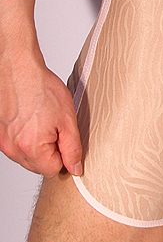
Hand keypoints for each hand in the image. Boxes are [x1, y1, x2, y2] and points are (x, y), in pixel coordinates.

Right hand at [0, 53, 81, 176]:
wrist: (19, 70)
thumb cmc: (42, 89)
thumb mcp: (68, 120)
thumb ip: (73, 148)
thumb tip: (75, 168)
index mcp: (31, 148)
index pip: (53, 171)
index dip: (65, 157)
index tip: (68, 140)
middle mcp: (13, 149)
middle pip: (39, 167)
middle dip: (52, 152)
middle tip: (58, 128)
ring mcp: (4, 143)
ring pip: (28, 157)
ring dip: (40, 146)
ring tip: (45, 121)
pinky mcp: (1, 135)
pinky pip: (18, 146)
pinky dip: (28, 138)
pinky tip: (34, 120)